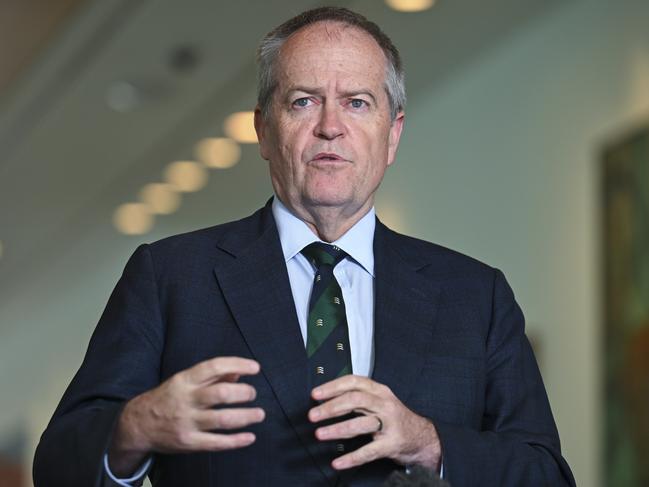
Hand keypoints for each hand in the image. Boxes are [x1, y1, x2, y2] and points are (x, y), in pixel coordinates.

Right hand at [108, 357, 263, 475]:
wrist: (139, 424)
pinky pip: (216, 443)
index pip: (214, 366)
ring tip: (259, 414)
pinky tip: (250, 437)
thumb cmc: (168, 398)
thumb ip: (213, 376)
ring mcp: (187, 422)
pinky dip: (236, 441)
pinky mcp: (188, 442)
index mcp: (185, 380)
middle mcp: (186, 400)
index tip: (255, 368)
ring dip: (246, 417)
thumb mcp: (185, 381)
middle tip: (253, 393)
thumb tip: (239, 372)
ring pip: (222, 419)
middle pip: (220, 394)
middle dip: (243, 392)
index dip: (237, 364)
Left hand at [309, 375, 441, 470]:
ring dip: (337, 429)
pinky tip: (338, 462)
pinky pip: (369, 451)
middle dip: (331, 407)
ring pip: (361, 424)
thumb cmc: (394, 418)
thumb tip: (326, 398)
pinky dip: (351, 458)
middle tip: (313, 415)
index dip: (333, 387)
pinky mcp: (391, 444)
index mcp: (379, 391)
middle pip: (355, 400)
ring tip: (320, 434)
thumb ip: (357, 397)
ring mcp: (389, 424)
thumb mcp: (378, 401)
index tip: (315, 394)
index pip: (354, 382)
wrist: (422, 437)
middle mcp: (384, 404)